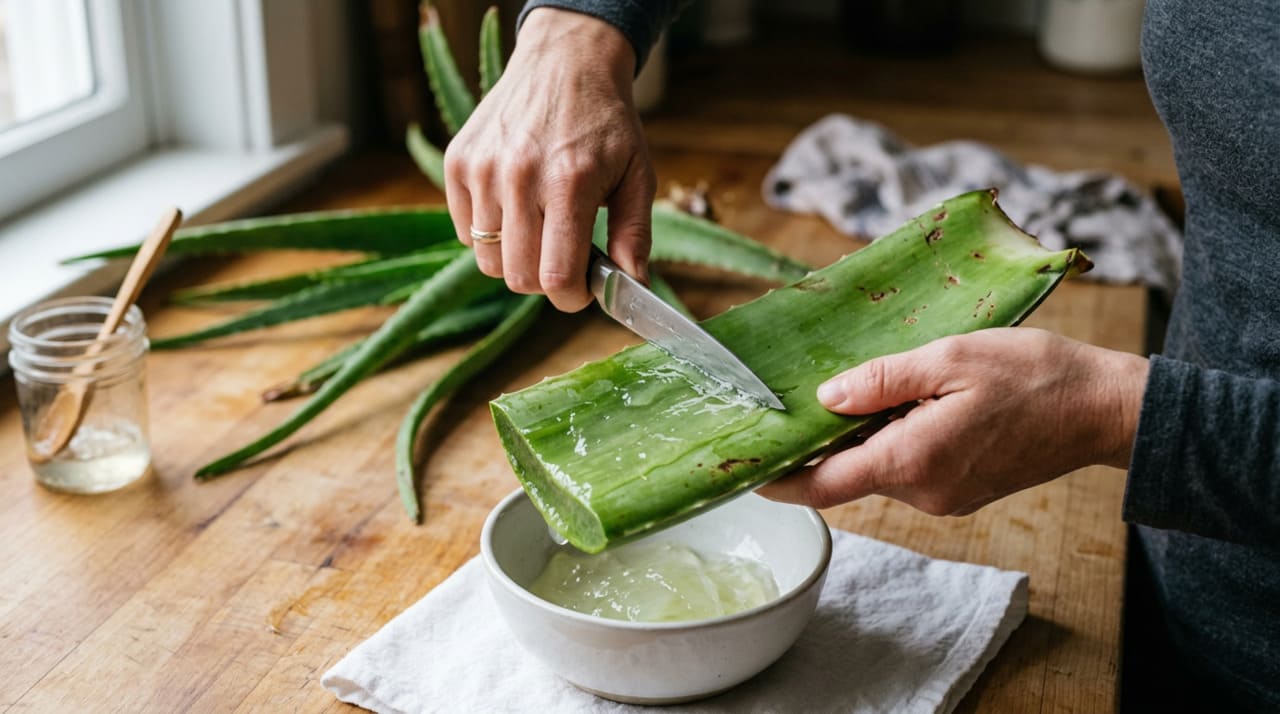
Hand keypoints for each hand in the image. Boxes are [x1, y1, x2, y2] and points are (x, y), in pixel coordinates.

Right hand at [443, 8, 655, 310]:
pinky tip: (515, 206)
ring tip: (540, 229)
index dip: (571, 298)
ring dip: (516, 260)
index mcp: (569, 183)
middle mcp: (519, 177)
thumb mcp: (637, 175)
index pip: (556, 277)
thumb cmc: (606, 123)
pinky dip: (489, 234)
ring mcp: (482, 169)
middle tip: (565, 257)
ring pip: (488, 262)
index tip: (581, 290)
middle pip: (519, 278)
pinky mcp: (458, 162)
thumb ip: (634, 235)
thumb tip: (634, 288)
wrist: (566, 61)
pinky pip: (466, 232)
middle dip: (546, 281)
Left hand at [757, 328, 1149, 514]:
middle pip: (847, 474)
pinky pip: (908, 467)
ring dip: (864, 435)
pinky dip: (893, 439)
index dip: (779, 480)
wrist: (1104, 409)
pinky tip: (906, 401)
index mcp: (913, 461)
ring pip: (878, 469)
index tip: (745, 470)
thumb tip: (826, 398)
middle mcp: (924, 492)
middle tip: (802, 396)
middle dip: (823, 441)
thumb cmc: (1034, 376)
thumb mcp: (949, 359)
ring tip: (870, 384)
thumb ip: (881, 381)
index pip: (823, 486)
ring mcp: (945, 497)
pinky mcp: (961, 491)